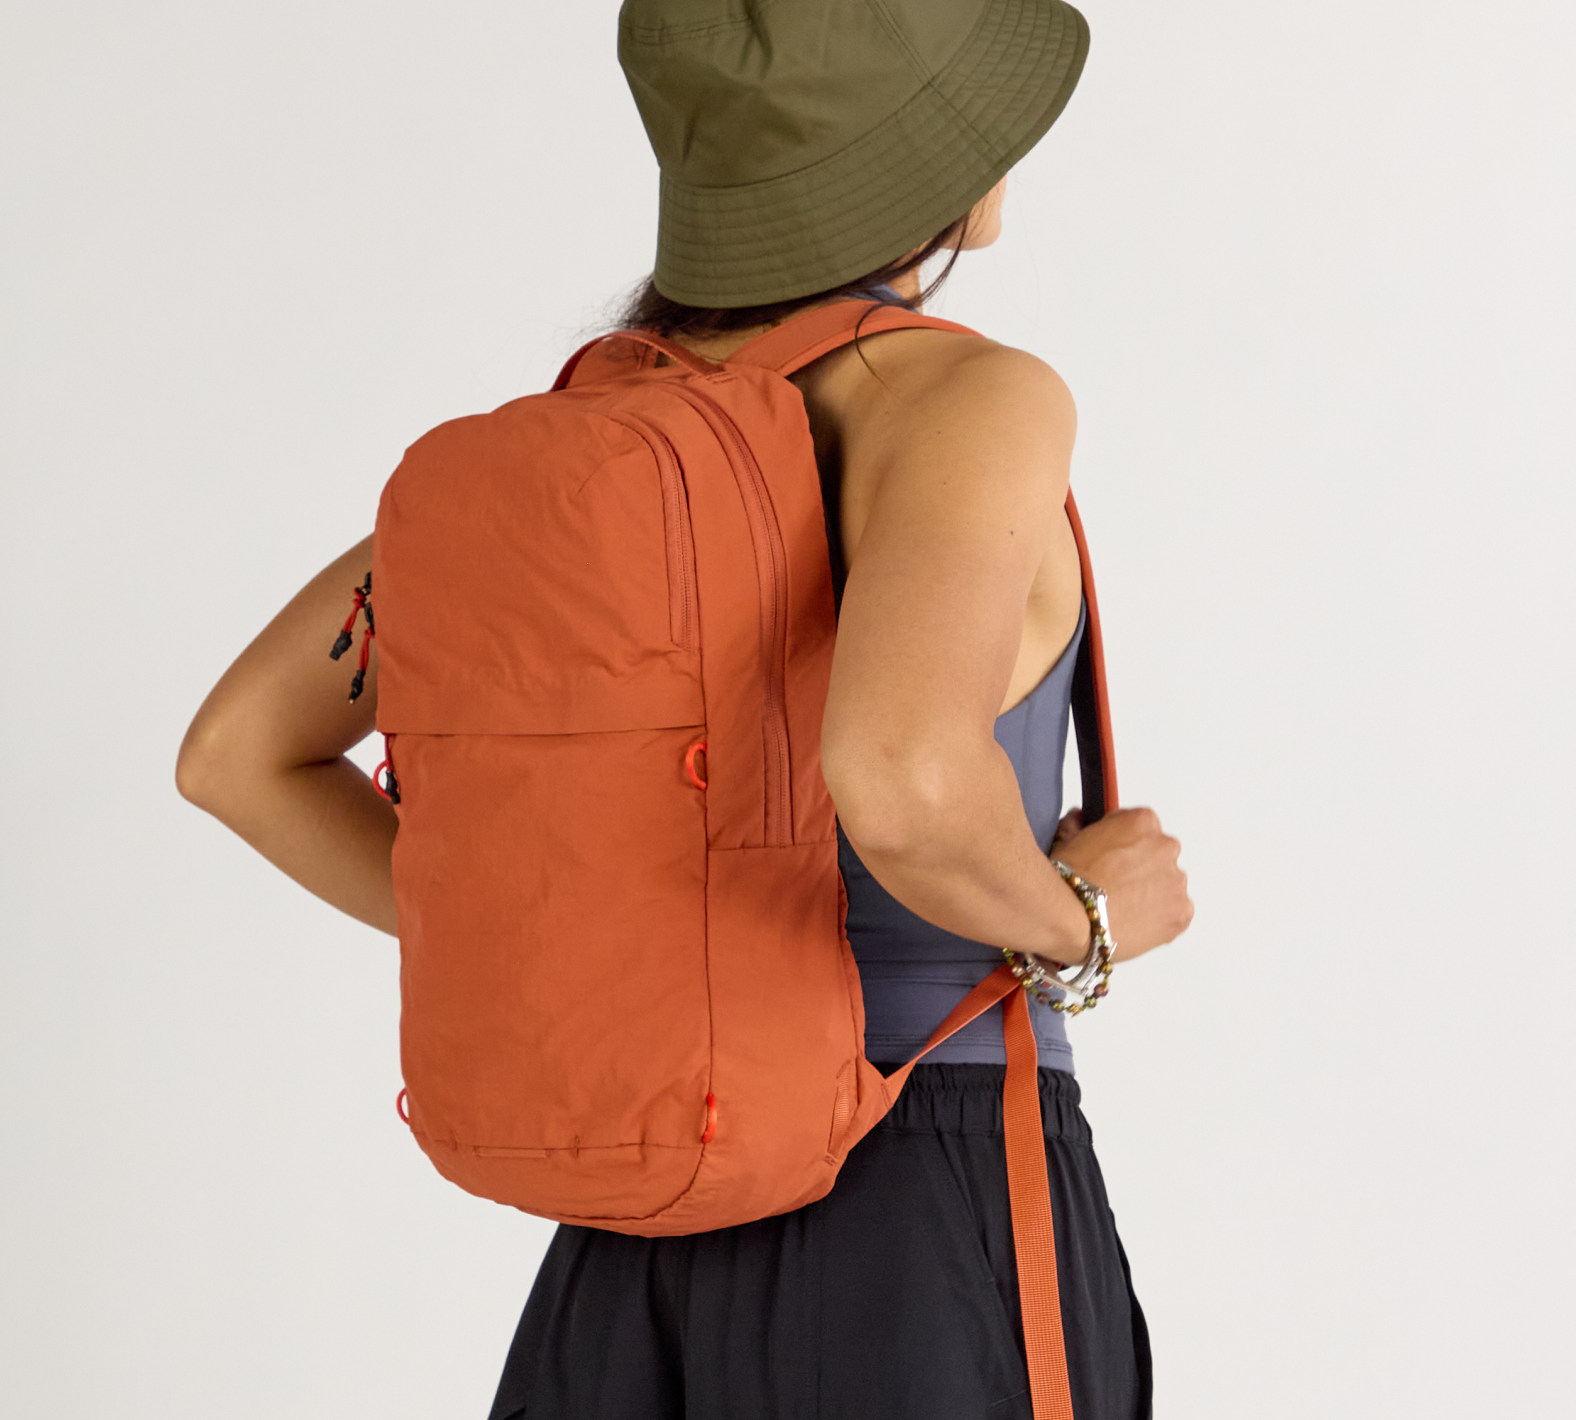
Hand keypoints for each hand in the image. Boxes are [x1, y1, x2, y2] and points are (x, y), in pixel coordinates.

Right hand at [1049, 807, 1191, 963]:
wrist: (1076, 919)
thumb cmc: (1070, 881)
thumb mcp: (1066, 839)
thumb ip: (1080, 825)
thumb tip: (1078, 820)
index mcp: (1142, 821)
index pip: (1141, 827)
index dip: (1124, 844)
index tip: (1113, 858)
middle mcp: (1166, 847)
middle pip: (1158, 855)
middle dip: (1141, 868)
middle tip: (1115, 885)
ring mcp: (1176, 880)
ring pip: (1167, 885)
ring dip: (1151, 893)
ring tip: (1122, 908)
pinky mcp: (1182, 911)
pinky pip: (1176, 913)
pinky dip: (1160, 918)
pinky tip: (1134, 921)